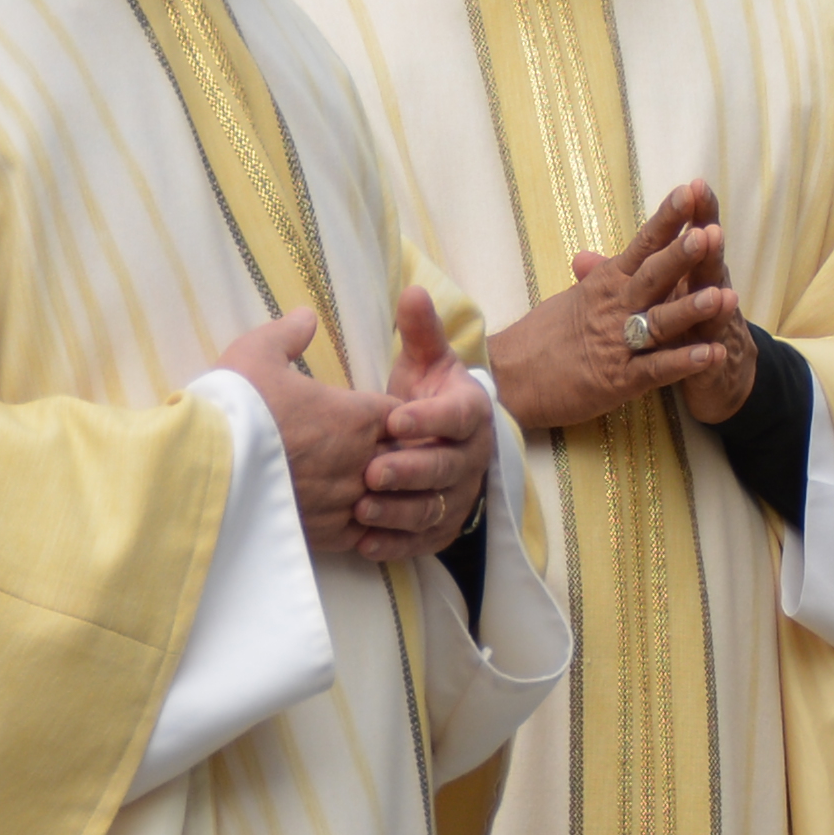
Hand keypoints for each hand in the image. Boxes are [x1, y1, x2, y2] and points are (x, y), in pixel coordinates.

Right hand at [214, 307, 412, 563]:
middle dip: (395, 453)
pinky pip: (365, 532)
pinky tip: (348, 517)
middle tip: (378, 450)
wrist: (203, 465)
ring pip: (389, 499)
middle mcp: (362, 461)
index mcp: (357, 416)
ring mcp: (347, 502)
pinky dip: (363, 525)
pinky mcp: (327, 535)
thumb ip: (288, 334)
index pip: (402, 416)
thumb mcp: (257, 352)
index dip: (396, 415)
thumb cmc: (235, 405)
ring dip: (381, 492)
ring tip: (363, 485)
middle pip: (404, 459)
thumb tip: (307, 315)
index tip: (381, 415)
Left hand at [356, 287, 489, 560]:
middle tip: (371, 470)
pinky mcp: (442, 528)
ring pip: (433, 508)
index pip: (457, 416)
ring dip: (398, 511)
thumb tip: (412, 290)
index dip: (429, 419)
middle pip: (445, 468)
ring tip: (362, 507)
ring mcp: (459, 496)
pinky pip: (422, 541)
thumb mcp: (428, 361)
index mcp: (470, 412)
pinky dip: (395, 544)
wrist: (448, 443)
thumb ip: (421, 331)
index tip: (394, 418)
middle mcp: (472, 457)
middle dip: (409, 470)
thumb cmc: (427, 397)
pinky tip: (364, 541)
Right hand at [489, 183, 753, 431]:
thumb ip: (597, 277)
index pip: (642, 244)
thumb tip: (598, 254)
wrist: (508, 378)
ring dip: (692, 309)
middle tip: (711, 233)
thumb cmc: (541, 337)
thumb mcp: (572, 298)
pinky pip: (657, 369)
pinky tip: (713, 353)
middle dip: (683, 256)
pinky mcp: (619, 380)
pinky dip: (685, 362)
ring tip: (725, 295)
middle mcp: (614, 307)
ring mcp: (617, 343)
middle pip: (653, 277)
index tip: (691, 192)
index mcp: (606, 283)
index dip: (668, 219)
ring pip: (659, 322)